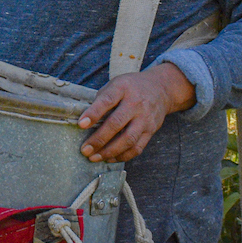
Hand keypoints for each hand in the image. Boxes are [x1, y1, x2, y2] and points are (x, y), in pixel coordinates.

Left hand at [78, 63, 195, 162]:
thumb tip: (86, 120)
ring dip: (110, 151)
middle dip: (99, 139)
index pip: (107, 100)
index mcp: (123, 88)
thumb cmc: (131, 87)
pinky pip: (137, 148)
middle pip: (116, 123)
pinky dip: (122, 156)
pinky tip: (109, 158)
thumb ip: (102, 99)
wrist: (160, 89)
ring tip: (95, 157)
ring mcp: (145, 118)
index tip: (81, 124)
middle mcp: (136, 103)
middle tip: (85, 150)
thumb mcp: (116, 84)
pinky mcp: (151, 131)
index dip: (93, 113)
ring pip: (128, 139)